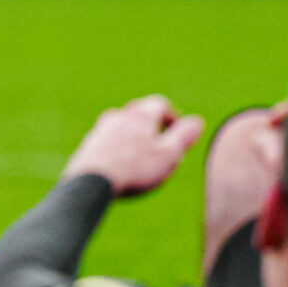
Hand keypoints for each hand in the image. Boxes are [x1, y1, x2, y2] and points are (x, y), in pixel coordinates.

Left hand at [64, 95, 205, 197]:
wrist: (90, 182)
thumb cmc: (134, 168)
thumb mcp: (169, 154)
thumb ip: (184, 136)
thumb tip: (197, 121)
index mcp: (140, 114)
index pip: (160, 104)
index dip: (173, 117)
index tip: (179, 133)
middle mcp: (118, 116)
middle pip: (141, 113)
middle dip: (155, 127)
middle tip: (165, 146)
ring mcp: (101, 129)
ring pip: (124, 127)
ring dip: (137, 138)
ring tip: (146, 159)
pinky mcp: (89, 144)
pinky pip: (111, 141)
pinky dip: (121, 148)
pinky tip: (125, 166)